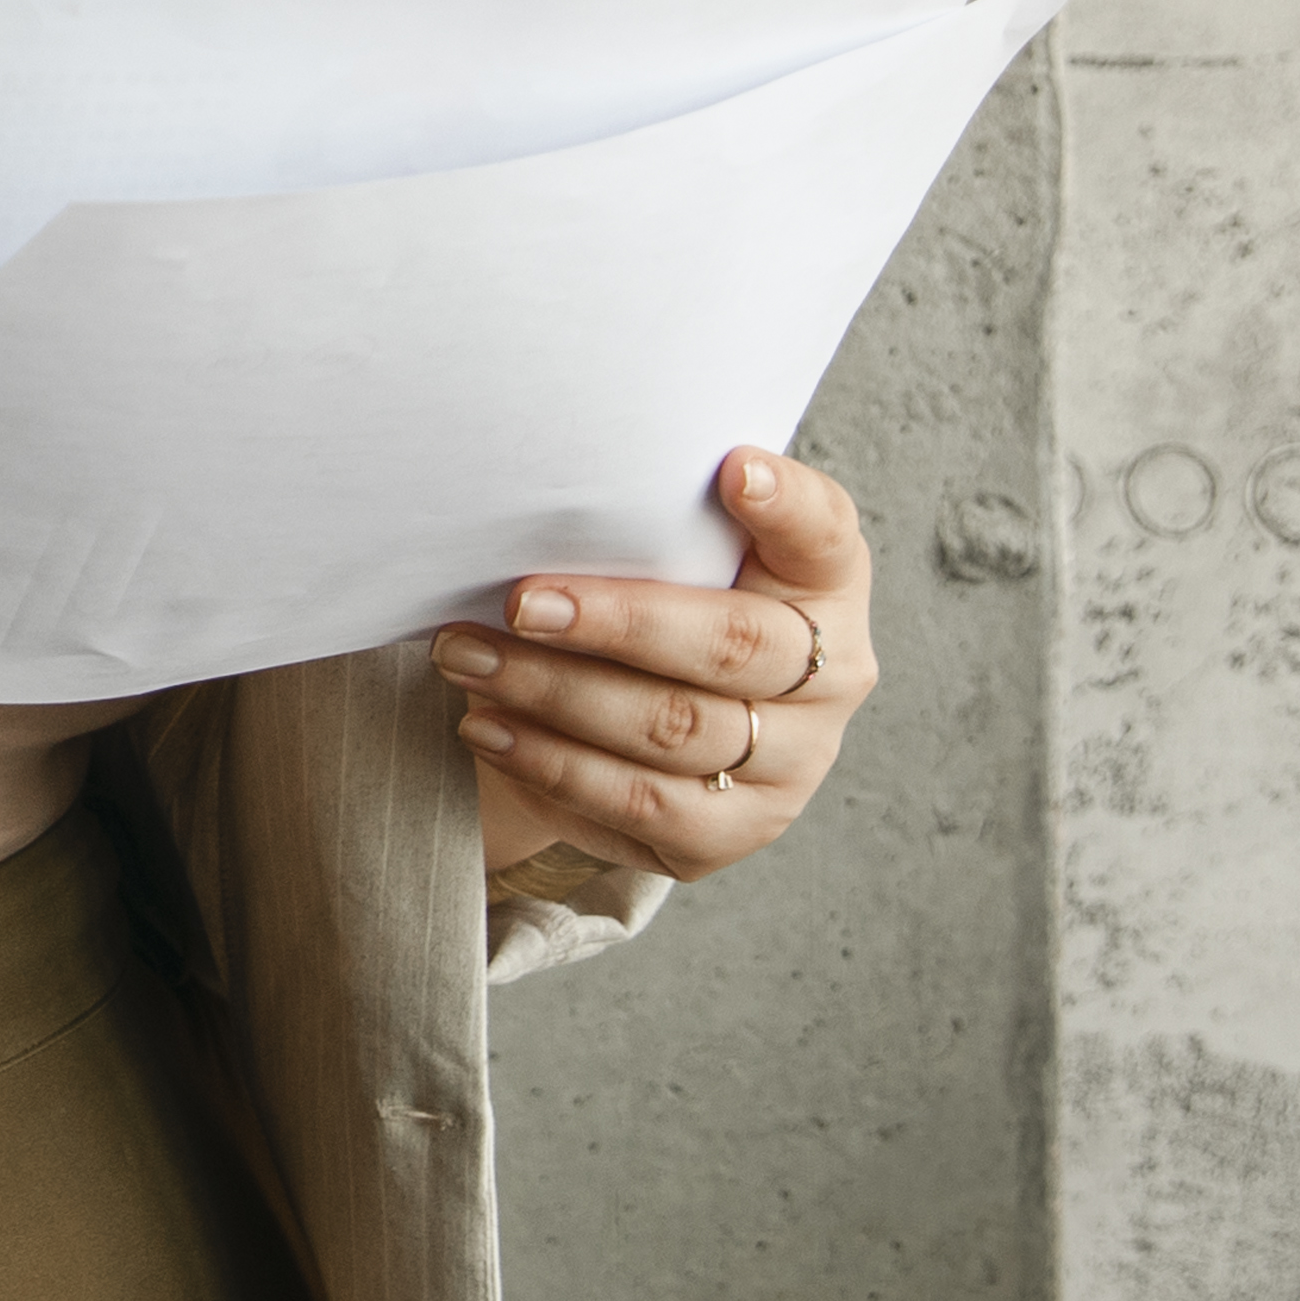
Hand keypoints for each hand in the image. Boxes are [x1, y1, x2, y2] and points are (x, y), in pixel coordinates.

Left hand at [435, 448, 874, 885]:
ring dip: (553, 694)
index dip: (786, 504)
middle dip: (614, 622)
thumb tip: (545, 477)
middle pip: (730, 645)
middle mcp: (831, 676)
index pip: (824, 532)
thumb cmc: (657, 603)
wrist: (646, 718)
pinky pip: (637, 804)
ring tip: (469, 659)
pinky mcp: (732, 831)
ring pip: (672, 730)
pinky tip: (488, 729)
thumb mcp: (670, 552)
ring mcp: (791, 763)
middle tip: (519, 602)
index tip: (733, 469)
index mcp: (826, 581)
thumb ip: (649, 519)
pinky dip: (552, 765)